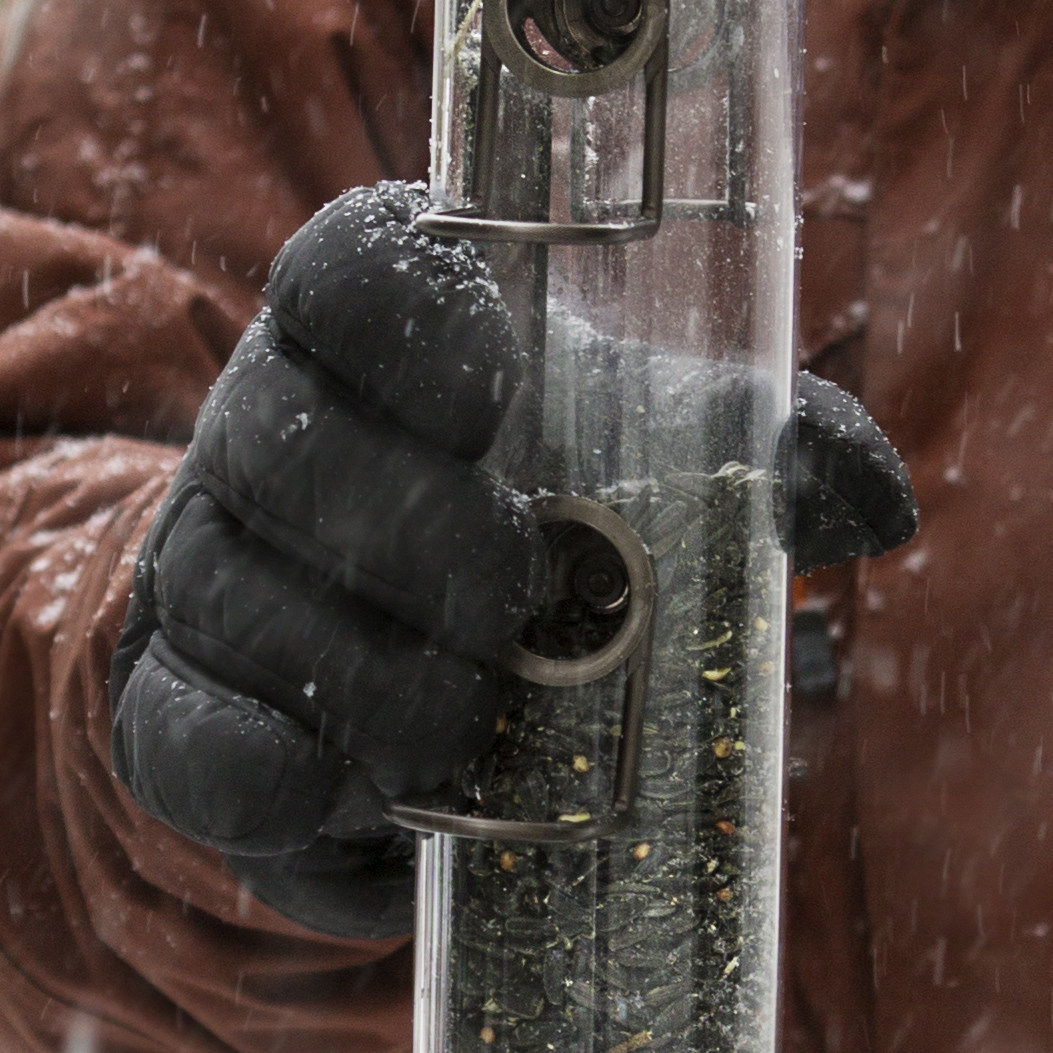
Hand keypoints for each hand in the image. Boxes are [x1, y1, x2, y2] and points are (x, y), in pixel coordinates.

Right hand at [111, 184, 915, 941]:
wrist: (385, 665)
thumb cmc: (540, 521)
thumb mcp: (644, 459)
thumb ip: (757, 454)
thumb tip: (875, 499)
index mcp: (370, 333)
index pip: (345, 266)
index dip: (406, 311)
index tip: (492, 378)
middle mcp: (263, 429)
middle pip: (286, 439)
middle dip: (417, 531)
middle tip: (513, 596)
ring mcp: (204, 572)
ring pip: (245, 599)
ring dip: (376, 671)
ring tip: (472, 715)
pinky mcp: (176, 714)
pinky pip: (189, 733)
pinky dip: (273, 767)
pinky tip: (350, 787)